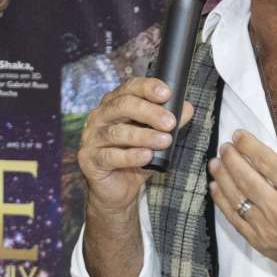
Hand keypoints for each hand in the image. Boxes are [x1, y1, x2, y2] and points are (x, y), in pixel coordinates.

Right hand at [78, 76, 194, 215]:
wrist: (117, 189)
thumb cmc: (135, 157)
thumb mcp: (156, 138)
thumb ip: (169, 123)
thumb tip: (187, 108)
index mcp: (115, 104)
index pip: (129, 88)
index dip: (147, 87)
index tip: (167, 93)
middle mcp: (100, 116)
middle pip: (122, 106)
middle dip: (149, 112)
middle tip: (170, 123)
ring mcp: (91, 137)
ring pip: (116, 132)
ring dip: (144, 136)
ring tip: (165, 141)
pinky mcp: (89, 159)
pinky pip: (110, 156)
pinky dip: (130, 156)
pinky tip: (147, 156)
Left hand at [207, 108, 276, 276]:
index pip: (266, 161)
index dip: (248, 145)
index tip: (238, 135)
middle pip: (246, 178)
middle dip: (231, 158)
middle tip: (225, 147)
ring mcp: (269, 229)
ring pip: (236, 198)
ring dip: (222, 178)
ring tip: (215, 162)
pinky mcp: (261, 243)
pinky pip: (235, 220)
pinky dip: (222, 202)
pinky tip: (216, 188)